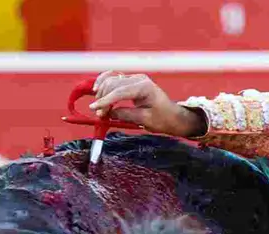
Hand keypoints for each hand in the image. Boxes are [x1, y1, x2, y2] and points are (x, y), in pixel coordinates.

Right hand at [89, 71, 206, 137]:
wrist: (173, 116)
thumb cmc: (163, 119)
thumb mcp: (145, 120)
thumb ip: (126, 115)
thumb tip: (108, 112)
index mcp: (145, 87)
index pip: (120, 91)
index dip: (105, 100)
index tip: (95, 109)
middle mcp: (139, 79)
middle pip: (113, 84)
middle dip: (103, 99)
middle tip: (100, 115)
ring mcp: (135, 79)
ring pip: (111, 80)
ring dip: (102, 93)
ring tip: (99, 108)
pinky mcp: (131, 82)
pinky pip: (114, 78)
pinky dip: (104, 83)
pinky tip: (96, 89)